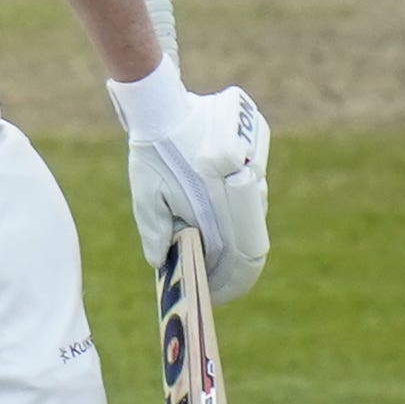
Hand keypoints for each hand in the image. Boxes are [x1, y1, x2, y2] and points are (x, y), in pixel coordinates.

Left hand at [118, 81, 270, 302]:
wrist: (165, 106)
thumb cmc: (153, 155)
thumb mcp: (147, 200)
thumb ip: (157, 234)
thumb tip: (162, 263)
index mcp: (221, 205)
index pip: (242, 259)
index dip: (231, 283)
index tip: (216, 297)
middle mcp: (246, 193)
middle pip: (251, 246)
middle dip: (232, 269)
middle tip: (213, 283)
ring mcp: (256, 174)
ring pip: (252, 222)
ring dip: (233, 241)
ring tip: (205, 255)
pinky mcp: (256, 159)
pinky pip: (251, 198)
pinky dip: (235, 217)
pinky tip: (212, 222)